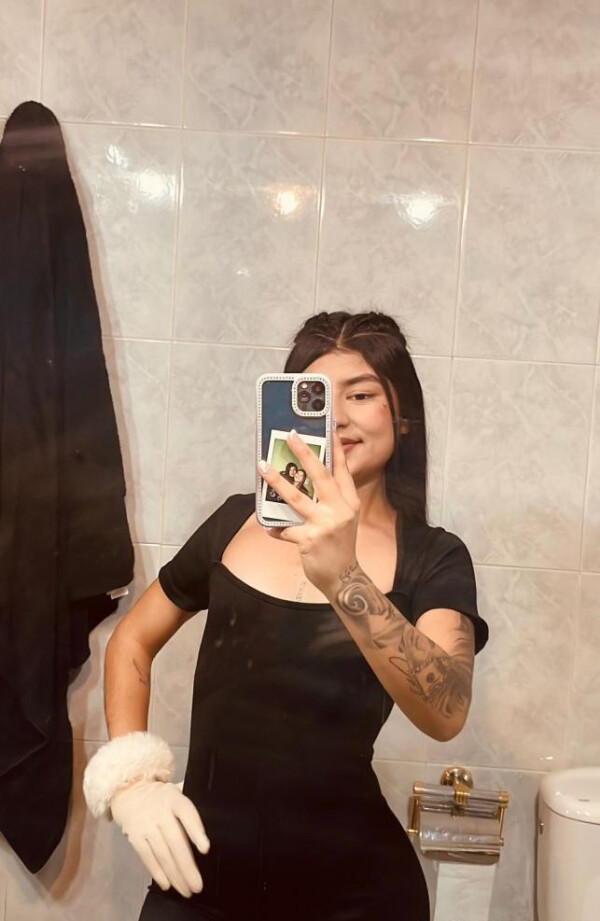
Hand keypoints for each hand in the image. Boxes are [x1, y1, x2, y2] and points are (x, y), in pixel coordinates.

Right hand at [110, 779, 209, 897]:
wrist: (130, 793)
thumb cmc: (161, 797)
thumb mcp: (176, 790)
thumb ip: (193, 800)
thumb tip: (214, 813)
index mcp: (174, 798)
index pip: (187, 813)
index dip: (196, 831)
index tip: (205, 849)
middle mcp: (159, 812)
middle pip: (176, 842)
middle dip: (187, 867)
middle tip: (198, 886)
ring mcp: (146, 825)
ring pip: (163, 854)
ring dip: (175, 875)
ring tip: (186, 890)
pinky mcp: (134, 837)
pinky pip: (147, 858)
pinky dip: (157, 873)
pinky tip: (168, 885)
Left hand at [258, 429, 359, 597]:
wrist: (344, 577)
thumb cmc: (340, 545)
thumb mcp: (343, 519)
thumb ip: (330, 500)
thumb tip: (304, 480)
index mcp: (349, 502)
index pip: (342, 470)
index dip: (335, 450)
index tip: (328, 431)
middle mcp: (340, 510)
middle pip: (320, 475)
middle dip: (305, 453)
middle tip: (291, 436)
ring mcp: (325, 524)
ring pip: (296, 496)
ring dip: (277, 480)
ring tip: (263, 466)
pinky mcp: (310, 539)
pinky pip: (285, 529)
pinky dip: (274, 528)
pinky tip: (268, 527)